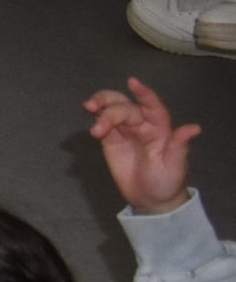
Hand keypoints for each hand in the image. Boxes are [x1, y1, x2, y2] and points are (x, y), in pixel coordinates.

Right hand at [85, 77, 199, 213]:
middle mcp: (142, 125)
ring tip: (88, 107)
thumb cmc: (167, 181)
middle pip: (125, 108)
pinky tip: (89, 120)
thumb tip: (194, 128)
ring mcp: (125, 131)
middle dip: (112, 110)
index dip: (143, 94)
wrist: (150, 199)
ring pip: (112, 109)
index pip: (152, 106)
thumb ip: (179, 146)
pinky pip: (102, 123)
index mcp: (160, 128)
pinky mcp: (111, 140)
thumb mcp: (175, 165)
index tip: (132, 82)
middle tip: (98, 121)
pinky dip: (95, 118)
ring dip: (101, 105)